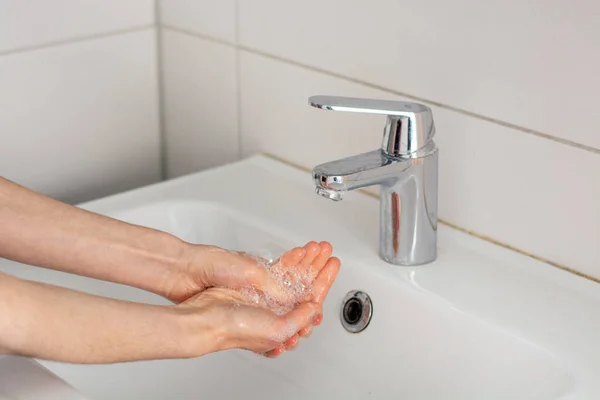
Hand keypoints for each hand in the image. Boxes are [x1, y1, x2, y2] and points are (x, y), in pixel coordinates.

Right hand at [165, 241, 339, 356]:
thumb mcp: (278, 329)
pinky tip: (299, 251)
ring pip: (293, 275)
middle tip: (328, 253)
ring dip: (306, 261)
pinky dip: (289, 260)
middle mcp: (277, 313)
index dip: (324, 283)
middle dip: (318, 268)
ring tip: (317, 247)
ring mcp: (266, 297)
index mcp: (285, 326)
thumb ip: (300, 317)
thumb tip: (314, 307)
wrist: (208, 318)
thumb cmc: (236, 329)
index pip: (311, 302)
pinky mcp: (254, 285)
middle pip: (305, 286)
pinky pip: (277, 270)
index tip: (332, 267)